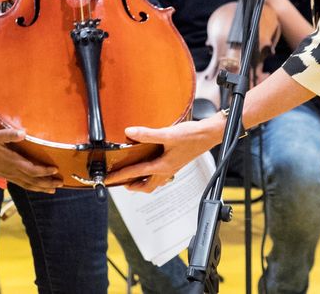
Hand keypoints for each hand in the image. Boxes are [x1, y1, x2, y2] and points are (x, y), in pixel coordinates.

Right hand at [0, 129, 61, 192]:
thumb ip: (9, 134)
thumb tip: (23, 133)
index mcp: (11, 162)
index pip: (32, 170)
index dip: (45, 171)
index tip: (56, 170)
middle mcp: (11, 171)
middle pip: (33, 181)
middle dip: (47, 183)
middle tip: (60, 183)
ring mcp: (8, 175)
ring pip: (28, 185)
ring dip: (41, 188)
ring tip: (52, 190)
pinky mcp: (5, 176)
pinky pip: (21, 184)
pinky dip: (31, 187)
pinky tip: (35, 186)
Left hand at [105, 118, 223, 192]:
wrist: (210, 134)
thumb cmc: (192, 136)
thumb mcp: (168, 134)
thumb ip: (147, 134)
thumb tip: (129, 132)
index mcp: (163, 166)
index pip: (137, 173)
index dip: (121, 176)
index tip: (109, 179)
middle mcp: (167, 170)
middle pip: (147, 186)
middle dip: (132, 186)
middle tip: (119, 182)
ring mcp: (172, 167)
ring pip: (154, 182)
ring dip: (142, 182)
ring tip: (131, 178)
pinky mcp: (175, 162)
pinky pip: (160, 174)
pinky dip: (150, 174)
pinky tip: (149, 164)